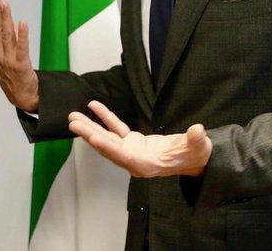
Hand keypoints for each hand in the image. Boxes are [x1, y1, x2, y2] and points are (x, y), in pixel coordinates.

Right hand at [0, 0, 38, 111]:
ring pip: (6, 34)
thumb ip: (2, 40)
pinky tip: (22, 22)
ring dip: (5, 17)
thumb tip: (2, 19)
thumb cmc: (12, 75)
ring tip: (3, 2)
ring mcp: (8, 59)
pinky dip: (22, 34)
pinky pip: (22, 47)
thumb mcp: (2, 57)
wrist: (21, 96)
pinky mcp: (21, 64)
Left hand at [68, 101, 211, 177]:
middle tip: (73, 123)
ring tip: (74, 117)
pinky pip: (116, 128)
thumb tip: (198, 131)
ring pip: (107, 138)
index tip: (92, 138)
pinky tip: (94, 106)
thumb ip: (196, 140)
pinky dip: (106, 118)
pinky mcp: (133, 142)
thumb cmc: (195, 155)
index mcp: (145, 165)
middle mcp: (133, 160)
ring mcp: (131, 151)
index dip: (108, 147)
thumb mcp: (198, 148)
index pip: (122, 155)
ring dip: (90, 127)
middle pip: (107, 147)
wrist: (193, 158)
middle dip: (89, 135)